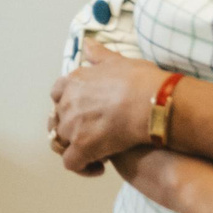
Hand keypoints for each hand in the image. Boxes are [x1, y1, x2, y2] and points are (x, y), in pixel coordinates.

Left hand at [50, 42, 166, 174]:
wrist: (155, 102)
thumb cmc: (143, 81)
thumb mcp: (119, 61)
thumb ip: (100, 56)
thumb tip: (88, 45)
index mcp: (74, 81)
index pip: (57, 94)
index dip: (69, 104)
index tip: (85, 110)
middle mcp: (68, 103)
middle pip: (58, 119)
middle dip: (73, 127)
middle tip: (94, 133)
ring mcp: (73, 126)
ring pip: (62, 142)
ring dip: (77, 147)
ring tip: (98, 150)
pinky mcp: (84, 147)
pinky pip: (72, 163)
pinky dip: (82, 167)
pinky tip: (100, 167)